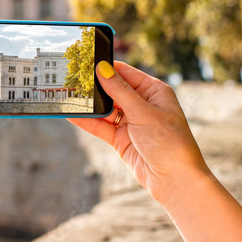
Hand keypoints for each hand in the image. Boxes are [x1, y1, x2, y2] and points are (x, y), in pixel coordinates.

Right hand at [68, 61, 210, 205]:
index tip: (85, 61)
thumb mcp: (143, 113)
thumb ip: (120, 91)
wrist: (174, 180)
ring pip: (105, 109)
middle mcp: (143, 105)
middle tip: (72, 77)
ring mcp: (131, 122)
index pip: (126, 73)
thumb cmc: (169, 143)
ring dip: (89, 105)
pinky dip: (87, 121)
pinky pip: (101, 127)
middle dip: (94, 87)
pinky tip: (72, 114)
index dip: (106, 67)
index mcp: (154, 91)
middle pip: (113, 90)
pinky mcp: (122, 139)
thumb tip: (103, 68)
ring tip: (67, 95)